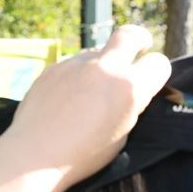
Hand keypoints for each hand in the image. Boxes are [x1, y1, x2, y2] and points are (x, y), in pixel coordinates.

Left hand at [7, 24, 170, 185]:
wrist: (34, 157)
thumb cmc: (81, 155)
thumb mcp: (121, 134)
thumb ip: (130, 104)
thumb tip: (131, 89)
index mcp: (129, 88)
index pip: (158, 63)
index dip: (155, 73)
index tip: (149, 78)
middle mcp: (104, 69)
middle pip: (130, 34)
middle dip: (138, 40)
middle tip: (138, 47)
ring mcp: (75, 65)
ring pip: (96, 51)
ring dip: (100, 64)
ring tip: (89, 92)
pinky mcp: (52, 68)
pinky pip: (71, 64)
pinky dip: (74, 76)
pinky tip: (66, 98)